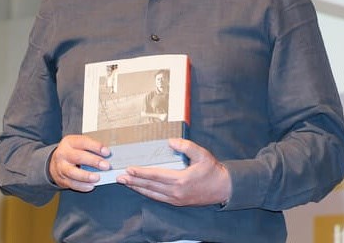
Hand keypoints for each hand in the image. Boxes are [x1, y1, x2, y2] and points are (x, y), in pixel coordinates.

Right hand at [48, 134, 110, 191]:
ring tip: (97, 177)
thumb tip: (106, 154)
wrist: (53, 163)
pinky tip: (91, 185)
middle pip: (78, 157)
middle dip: (93, 161)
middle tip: (105, 166)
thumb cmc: (70, 152)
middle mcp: (63, 154)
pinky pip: (72, 184)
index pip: (83, 142)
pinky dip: (82, 186)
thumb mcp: (77, 144)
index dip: (96, 147)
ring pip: (73, 172)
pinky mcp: (61, 179)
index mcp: (69, 142)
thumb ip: (90, 148)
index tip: (106, 152)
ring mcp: (61, 167)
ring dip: (86, 176)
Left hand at [115, 138, 231, 205]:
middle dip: (133, 182)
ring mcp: (176, 199)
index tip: (129, 169)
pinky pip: (158, 198)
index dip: (141, 173)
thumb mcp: (202, 154)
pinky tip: (141, 189)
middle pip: (150, 186)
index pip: (155, 176)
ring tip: (126, 183)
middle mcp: (176, 192)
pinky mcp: (177, 202)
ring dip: (138, 188)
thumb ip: (186, 146)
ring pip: (152, 194)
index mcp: (180, 180)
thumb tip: (171, 141)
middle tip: (119, 178)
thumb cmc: (212, 170)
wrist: (223, 188)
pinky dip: (147, 193)